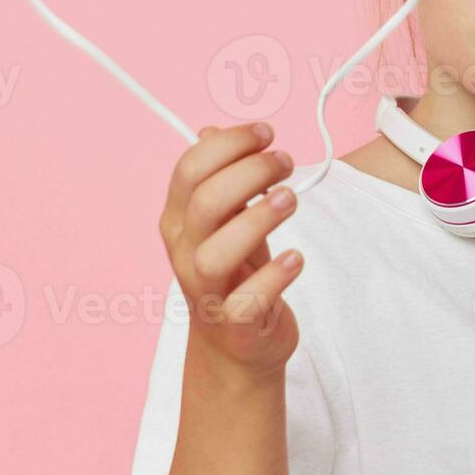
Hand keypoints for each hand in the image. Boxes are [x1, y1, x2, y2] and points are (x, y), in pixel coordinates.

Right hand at [157, 121, 303, 378]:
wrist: (238, 343)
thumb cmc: (237, 271)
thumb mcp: (227, 220)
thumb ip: (220, 177)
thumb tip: (210, 131)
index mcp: (180, 220)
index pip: (189, 169)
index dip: (230, 144)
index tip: (267, 133)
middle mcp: (186, 253)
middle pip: (205, 202)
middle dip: (250, 172)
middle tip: (286, 162)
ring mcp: (207, 290)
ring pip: (217, 252)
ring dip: (258, 219)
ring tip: (290, 200)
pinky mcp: (236, 323)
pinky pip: (248, 300)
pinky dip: (274, 276)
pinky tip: (295, 258)